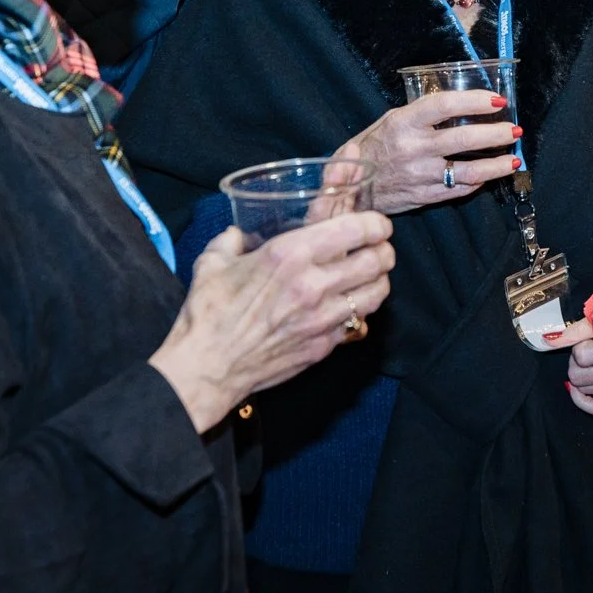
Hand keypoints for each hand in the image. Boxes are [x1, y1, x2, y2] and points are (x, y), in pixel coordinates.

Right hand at [151, 211, 395, 431]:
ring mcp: (322, 318)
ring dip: (380, 281)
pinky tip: (351, 306)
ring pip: (375, 294)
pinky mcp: (323, 346)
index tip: (377, 224)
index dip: (375, 224)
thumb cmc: (207, 313)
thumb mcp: (212, 262)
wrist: (207, 368)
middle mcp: (313, 284)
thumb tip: (237, 234)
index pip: (354, 230)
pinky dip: (360, 312)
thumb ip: (230, 240)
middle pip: (375, 262)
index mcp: (290, 254)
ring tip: (374, 276)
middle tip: (381, 249)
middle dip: (385, 251)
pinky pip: (357, 323)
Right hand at [340, 91, 522, 214]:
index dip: (474, 101)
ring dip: (496, 165)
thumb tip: (460, 105)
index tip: (497, 101)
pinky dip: (478, 181)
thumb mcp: (390, 120)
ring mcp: (420, 175)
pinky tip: (490, 175)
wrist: (351, 187)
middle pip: (463, 139)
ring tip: (514, 159)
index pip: (444, 106)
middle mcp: (413, 148)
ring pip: (468, 171)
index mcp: (403, 122)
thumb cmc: (372, 147)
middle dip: (495, 134)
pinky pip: (458, 190)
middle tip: (514, 130)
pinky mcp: (424, 197)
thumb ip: (421, 114)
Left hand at [552, 297, 592, 416]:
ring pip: (585, 389)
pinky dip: (583, 400)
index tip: (585, 337)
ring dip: (581, 374)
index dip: (577, 344)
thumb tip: (552, 338)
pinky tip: (579, 388)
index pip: (584, 355)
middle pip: (581, 376)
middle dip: (575, 360)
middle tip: (587, 347)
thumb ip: (582, 325)